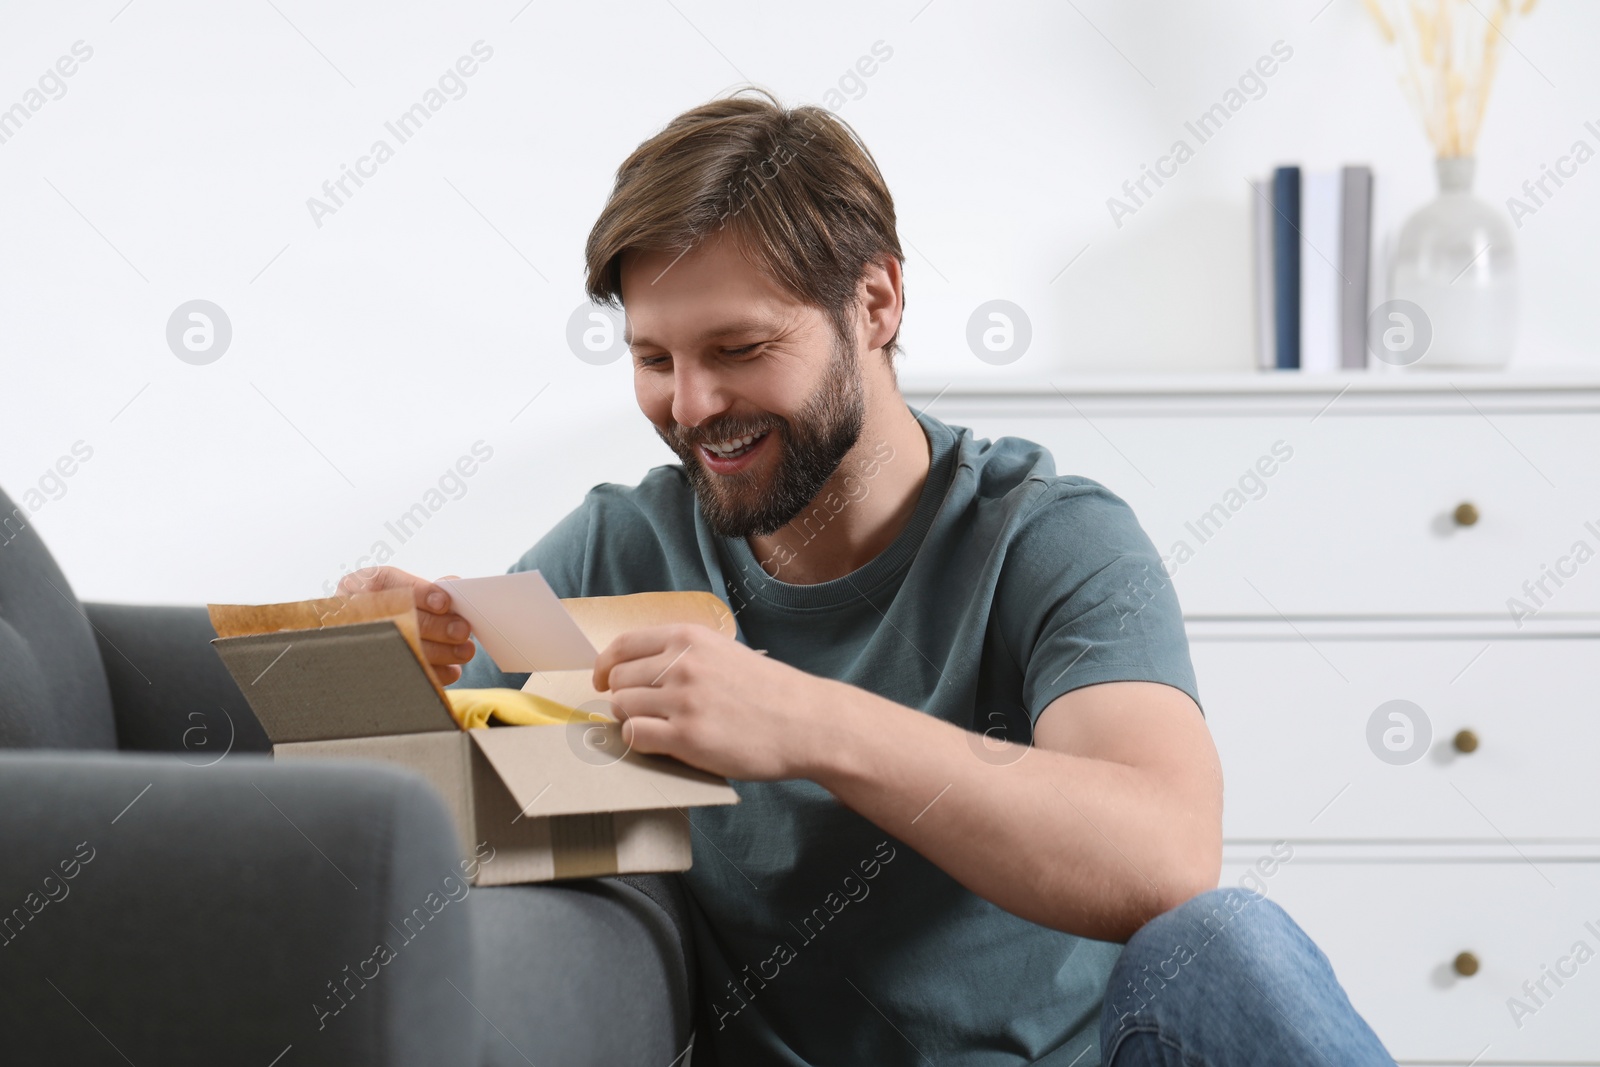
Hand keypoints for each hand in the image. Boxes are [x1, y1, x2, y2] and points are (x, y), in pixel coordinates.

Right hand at [333, 566, 475, 684]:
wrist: (357, 634)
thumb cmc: (388, 606)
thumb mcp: (398, 588)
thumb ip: (425, 587)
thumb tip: (453, 583)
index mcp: (360, 584)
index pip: (388, 582)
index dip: (419, 593)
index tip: (444, 603)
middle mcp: (351, 611)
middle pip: (398, 619)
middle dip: (436, 627)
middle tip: (462, 631)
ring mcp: (356, 642)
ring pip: (402, 649)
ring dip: (439, 653)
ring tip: (465, 651)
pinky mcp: (368, 671)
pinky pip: (403, 674)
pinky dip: (432, 674)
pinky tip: (452, 670)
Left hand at [591, 623, 826, 780]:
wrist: (808, 722)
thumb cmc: (770, 692)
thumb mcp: (724, 653)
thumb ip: (683, 656)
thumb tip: (638, 671)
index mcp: (690, 638)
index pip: (622, 645)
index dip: (604, 665)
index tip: (602, 679)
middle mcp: (682, 663)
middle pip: (617, 679)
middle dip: (622, 697)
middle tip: (643, 711)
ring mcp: (683, 700)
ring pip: (621, 707)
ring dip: (632, 720)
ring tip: (659, 728)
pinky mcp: (687, 737)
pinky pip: (635, 735)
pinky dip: (639, 741)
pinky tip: (662, 743)